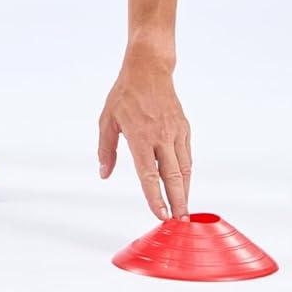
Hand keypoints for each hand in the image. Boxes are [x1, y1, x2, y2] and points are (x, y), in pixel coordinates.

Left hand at [97, 55, 191, 221]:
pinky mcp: (184, 128)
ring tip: (184, 210)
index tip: (160, 215)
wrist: (149, 70)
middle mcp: (161, 137)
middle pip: (172, 177)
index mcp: (140, 136)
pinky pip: (187, 156)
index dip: (155, 197)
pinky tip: (183, 184)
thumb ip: (105, 149)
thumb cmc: (125, 94)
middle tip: (179, 222)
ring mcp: (175, 132)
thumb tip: (104, 173)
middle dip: (177, 202)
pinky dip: (187, 173)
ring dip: (185, 192)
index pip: (149, 174)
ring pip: (184, 169)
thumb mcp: (107, 119)